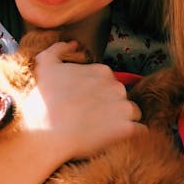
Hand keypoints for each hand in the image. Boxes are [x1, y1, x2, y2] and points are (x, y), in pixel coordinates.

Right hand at [23, 40, 144, 159]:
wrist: (46, 134)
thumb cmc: (43, 102)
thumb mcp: (44, 66)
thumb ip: (58, 49)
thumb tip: (73, 44)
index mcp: (101, 71)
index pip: (108, 82)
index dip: (98, 93)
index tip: (86, 104)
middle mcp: (117, 86)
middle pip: (120, 96)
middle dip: (111, 106)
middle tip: (92, 118)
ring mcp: (124, 108)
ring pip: (132, 113)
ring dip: (123, 120)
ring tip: (104, 131)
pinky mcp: (127, 129)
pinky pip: (139, 131)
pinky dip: (132, 134)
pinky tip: (117, 139)